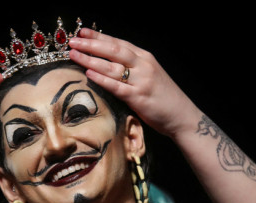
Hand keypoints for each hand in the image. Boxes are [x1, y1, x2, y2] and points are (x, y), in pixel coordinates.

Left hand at [68, 28, 198, 136]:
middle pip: (113, 50)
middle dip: (90, 44)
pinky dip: (102, 79)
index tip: (82, 32)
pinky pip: (117, 86)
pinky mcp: (139, 97)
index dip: (99, 36)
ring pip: (112, 66)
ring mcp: (141, 81)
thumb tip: (109, 64)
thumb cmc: (164, 98)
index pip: (118, 42)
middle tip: (73, 41)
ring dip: (90, 59)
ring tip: (74, 54)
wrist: (182, 116)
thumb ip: (132, 68)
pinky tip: (89, 73)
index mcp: (145, 58)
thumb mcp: (149, 75)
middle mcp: (143, 65)